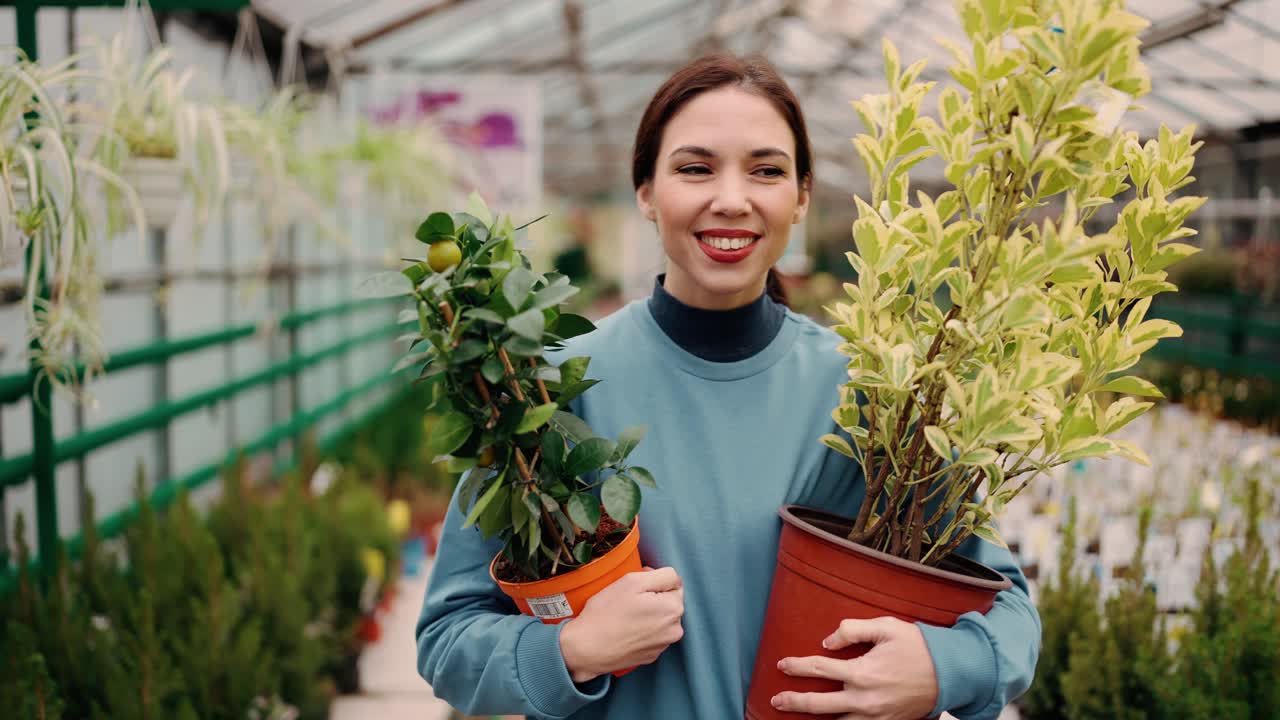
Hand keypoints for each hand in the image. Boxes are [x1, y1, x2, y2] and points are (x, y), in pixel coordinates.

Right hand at [558, 566, 683, 682]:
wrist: (587, 649)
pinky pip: (652, 635)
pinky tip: (626, 630)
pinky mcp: (652, 655)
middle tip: (628, 601)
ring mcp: (663, 645)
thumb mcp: (633, 581)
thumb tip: (671, 578)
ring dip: (649, 615)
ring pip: (660, 619)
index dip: (652, 581)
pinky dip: (642, 630)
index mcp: (673, 608)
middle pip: (668, 602)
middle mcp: (675, 629)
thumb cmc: (606, 613)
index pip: (673, 583)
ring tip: (625, 617)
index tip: (636, 589)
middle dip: (653, 598)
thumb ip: (662, 575)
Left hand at [771, 617, 938, 718]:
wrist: (950, 673)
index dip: (797, 667)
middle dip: (794, 702)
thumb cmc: (918, 647)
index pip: (818, 669)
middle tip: (777, 700)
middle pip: (818, 705)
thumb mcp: (886, 627)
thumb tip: (828, 640)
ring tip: (799, 716)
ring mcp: (875, 715)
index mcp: (862, 672)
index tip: (782, 665)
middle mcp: (864, 698)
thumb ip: (853, 630)